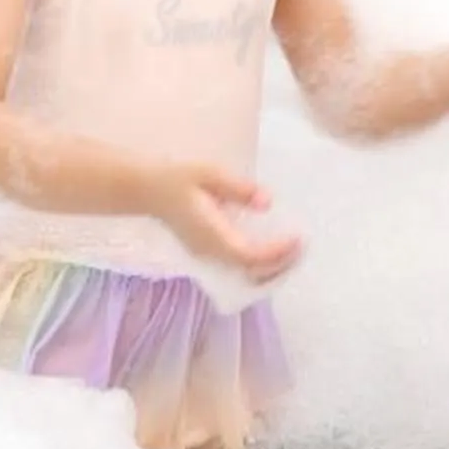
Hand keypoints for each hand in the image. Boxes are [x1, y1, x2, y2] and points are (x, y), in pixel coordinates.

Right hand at [147, 162, 303, 283]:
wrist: (145, 190)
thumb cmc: (177, 178)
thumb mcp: (209, 173)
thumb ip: (239, 188)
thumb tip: (268, 202)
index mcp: (210, 235)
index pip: (249, 255)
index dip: (277, 253)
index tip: (298, 238)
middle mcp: (210, 253)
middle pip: (252, 272)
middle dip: (281, 264)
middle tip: (303, 245)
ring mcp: (208, 257)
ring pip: (246, 275)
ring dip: (273, 268)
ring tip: (293, 250)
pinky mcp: (208, 254)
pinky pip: (240, 269)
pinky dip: (261, 265)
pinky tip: (274, 250)